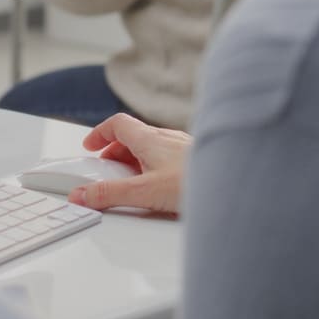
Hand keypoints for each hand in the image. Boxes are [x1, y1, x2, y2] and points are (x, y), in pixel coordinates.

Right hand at [71, 112, 191, 213]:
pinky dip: (156, 166)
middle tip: (107, 169)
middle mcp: (168, 138)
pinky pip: (169, 157)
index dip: (99, 133)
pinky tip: (162, 187)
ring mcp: (184, 148)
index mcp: (150, 138)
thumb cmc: (196, 182)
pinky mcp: (197, 161)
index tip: (89, 146)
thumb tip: (82, 195)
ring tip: (132, 181)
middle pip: (134, 136)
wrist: (236, 186)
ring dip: (136, 160)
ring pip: (153, 147)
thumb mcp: (143, 192)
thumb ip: (110, 194)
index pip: (117, 124)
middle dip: (115, 151)